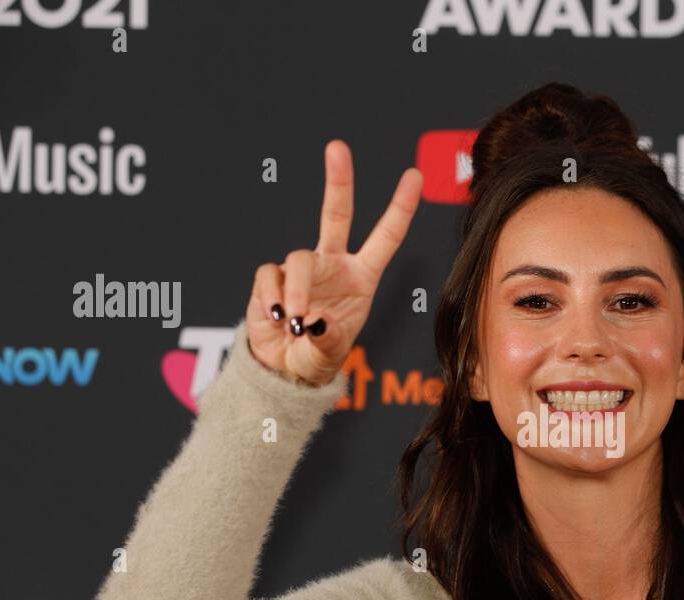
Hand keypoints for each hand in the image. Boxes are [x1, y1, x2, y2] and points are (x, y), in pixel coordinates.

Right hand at [245, 140, 422, 385]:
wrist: (282, 369)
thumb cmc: (316, 357)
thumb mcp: (330, 355)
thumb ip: (327, 339)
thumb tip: (314, 319)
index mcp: (362, 277)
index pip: (385, 237)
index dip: (400, 208)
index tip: (414, 175)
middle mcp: (334, 265)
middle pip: (336, 215)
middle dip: (338, 181)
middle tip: (337, 147)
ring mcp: (302, 269)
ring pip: (298, 259)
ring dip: (296, 290)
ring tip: (295, 322)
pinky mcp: (270, 278)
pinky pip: (269, 277)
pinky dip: (271, 299)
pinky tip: (277, 319)